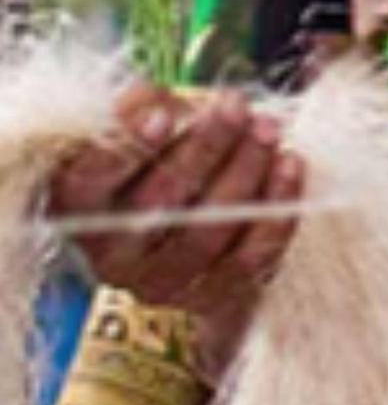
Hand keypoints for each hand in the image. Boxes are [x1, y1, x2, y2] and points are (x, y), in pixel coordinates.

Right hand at [48, 82, 302, 333]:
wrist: (187, 211)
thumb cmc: (159, 154)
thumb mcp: (141, 122)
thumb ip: (146, 107)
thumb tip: (168, 109)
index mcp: (80, 203)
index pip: (97, 176)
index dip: (130, 147)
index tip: (165, 115)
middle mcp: (112, 254)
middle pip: (160, 202)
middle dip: (205, 148)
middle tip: (236, 107)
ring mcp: (160, 282)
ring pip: (207, 231)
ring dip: (246, 173)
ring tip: (267, 130)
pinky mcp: (208, 297)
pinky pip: (248, 259)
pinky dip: (275, 210)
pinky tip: (290, 166)